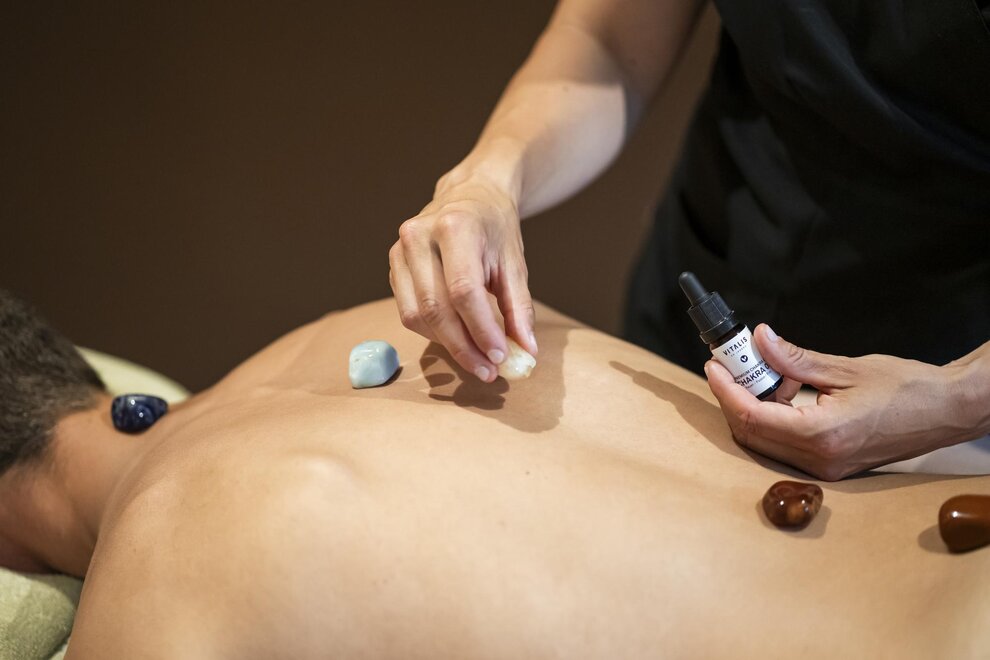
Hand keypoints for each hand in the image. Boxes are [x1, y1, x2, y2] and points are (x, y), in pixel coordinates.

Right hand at [389, 169, 536, 382]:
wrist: (470, 197)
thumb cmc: (496, 230)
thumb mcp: (515, 263)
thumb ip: (520, 308)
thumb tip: (526, 351)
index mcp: (455, 227)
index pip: (463, 291)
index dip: (481, 330)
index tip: (500, 357)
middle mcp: (419, 235)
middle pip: (436, 308)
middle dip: (463, 347)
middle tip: (488, 371)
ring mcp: (400, 249)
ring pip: (417, 316)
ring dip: (447, 345)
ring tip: (476, 358)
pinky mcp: (393, 265)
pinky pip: (408, 312)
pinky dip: (433, 332)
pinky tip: (457, 336)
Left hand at [705, 324, 972, 479]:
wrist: (949, 411)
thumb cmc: (908, 389)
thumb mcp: (845, 368)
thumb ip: (794, 359)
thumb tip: (760, 341)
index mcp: (821, 435)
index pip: (751, 416)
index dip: (725, 390)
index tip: (715, 365)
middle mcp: (819, 460)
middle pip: (751, 433)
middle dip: (733, 397)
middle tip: (731, 365)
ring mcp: (825, 469)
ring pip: (765, 441)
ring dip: (754, 407)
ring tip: (768, 373)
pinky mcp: (831, 466)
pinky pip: (785, 445)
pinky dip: (775, 418)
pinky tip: (787, 392)